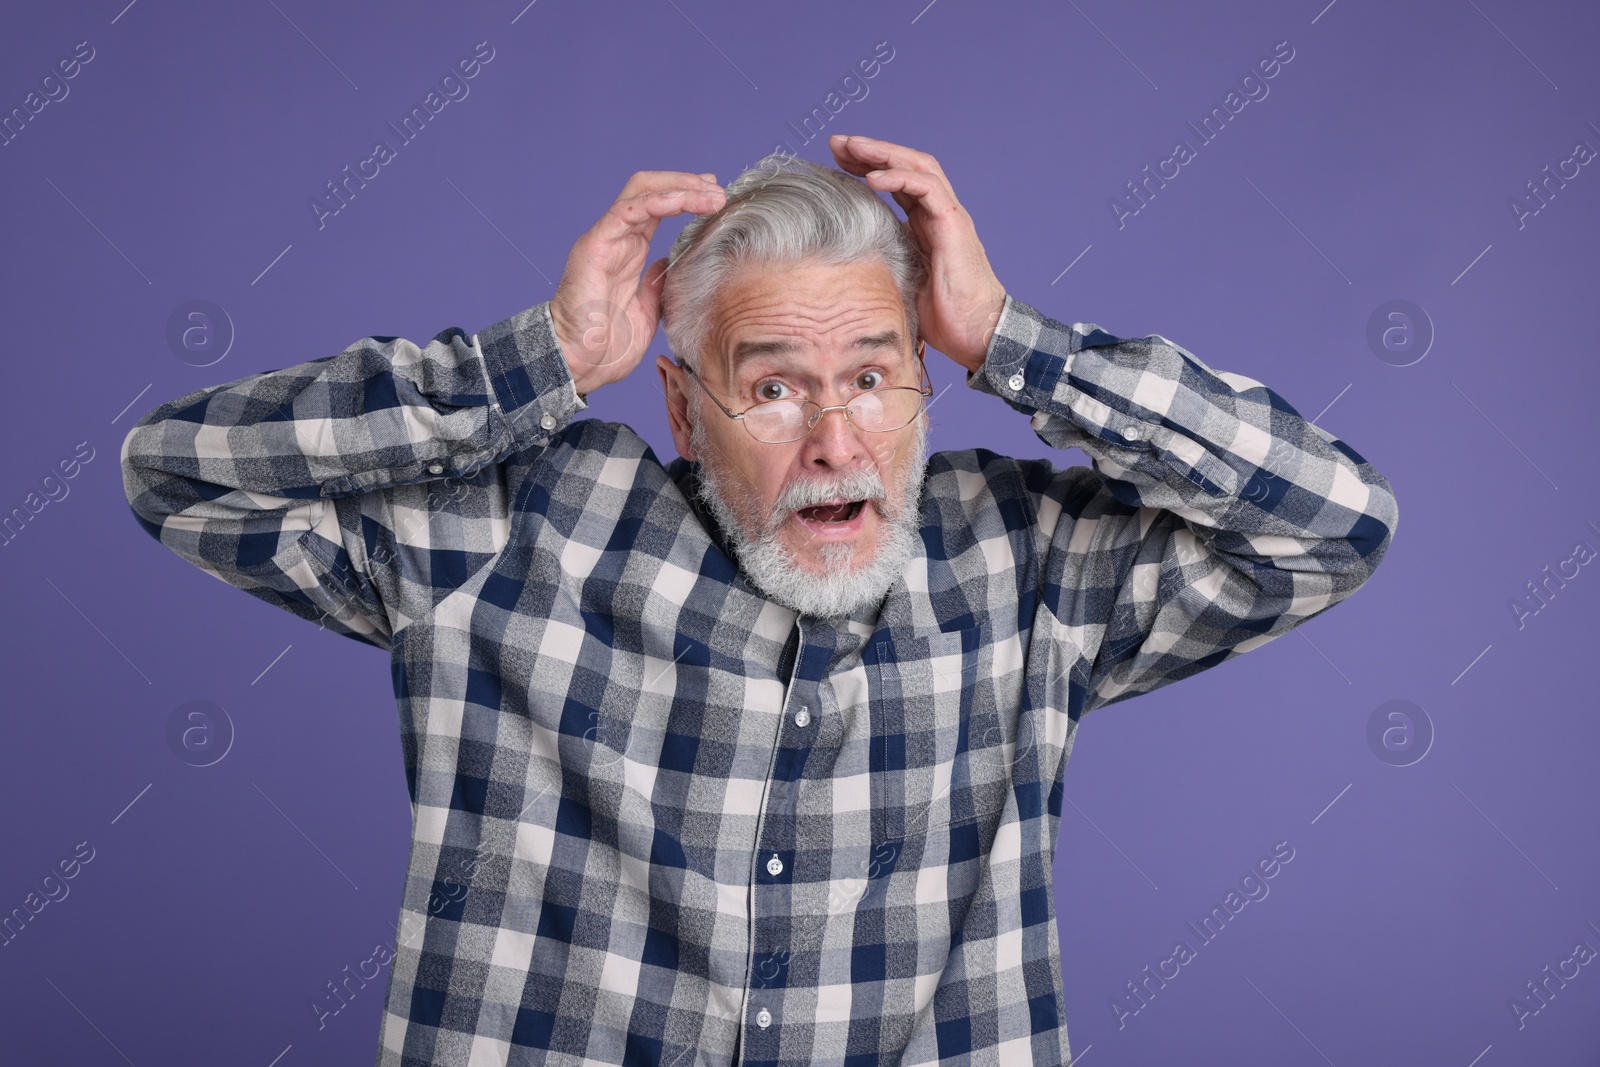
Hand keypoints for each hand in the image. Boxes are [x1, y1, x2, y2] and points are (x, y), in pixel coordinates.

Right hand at [550, 171, 724, 394]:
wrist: (577, 364)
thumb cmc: (605, 346)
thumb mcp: (647, 312)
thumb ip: (657, 285)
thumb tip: (671, 264)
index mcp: (628, 252)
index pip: (658, 208)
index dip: (687, 196)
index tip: (715, 196)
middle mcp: (617, 239)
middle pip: (651, 190)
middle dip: (687, 184)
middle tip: (718, 191)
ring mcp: (605, 240)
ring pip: (641, 193)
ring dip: (680, 188)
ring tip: (711, 194)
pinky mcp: (594, 246)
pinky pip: (626, 212)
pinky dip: (656, 201)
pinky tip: (681, 200)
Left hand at [829, 134, 1005, 372]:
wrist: (977, 334)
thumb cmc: (942, 317)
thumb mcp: (900, 282)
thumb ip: (881, 261)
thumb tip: (842, 264)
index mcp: (924, 225)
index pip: (896, 183)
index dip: (866, 167)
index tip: (834, 160)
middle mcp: (938, 214)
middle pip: (905, 166)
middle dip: (870, 151)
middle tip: (836, 142)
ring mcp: (949, 216)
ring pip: (918, 167)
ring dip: (882, 154)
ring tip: (851, 147)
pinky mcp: (954, 226)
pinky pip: (928, 189)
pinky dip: (901, 177)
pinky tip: (873, 177)